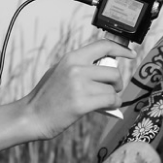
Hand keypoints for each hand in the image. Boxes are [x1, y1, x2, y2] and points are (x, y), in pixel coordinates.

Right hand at [20, 39, 135, 139]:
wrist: (31, 116)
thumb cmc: (46, 97)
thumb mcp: (60, 71)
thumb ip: (80, 66)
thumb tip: (104, 67)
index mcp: (72, 58)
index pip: (103, 46)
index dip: (121, 49)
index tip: (130, 54)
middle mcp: (76, 68)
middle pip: (113, 71)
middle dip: (117, 83)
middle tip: (112, 90)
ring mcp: (79, 86)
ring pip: (112, 88)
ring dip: (114, 96)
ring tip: (106, 102)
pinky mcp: (82, 103)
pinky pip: (110, 101)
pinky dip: (113, 105)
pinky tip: (107, 108)